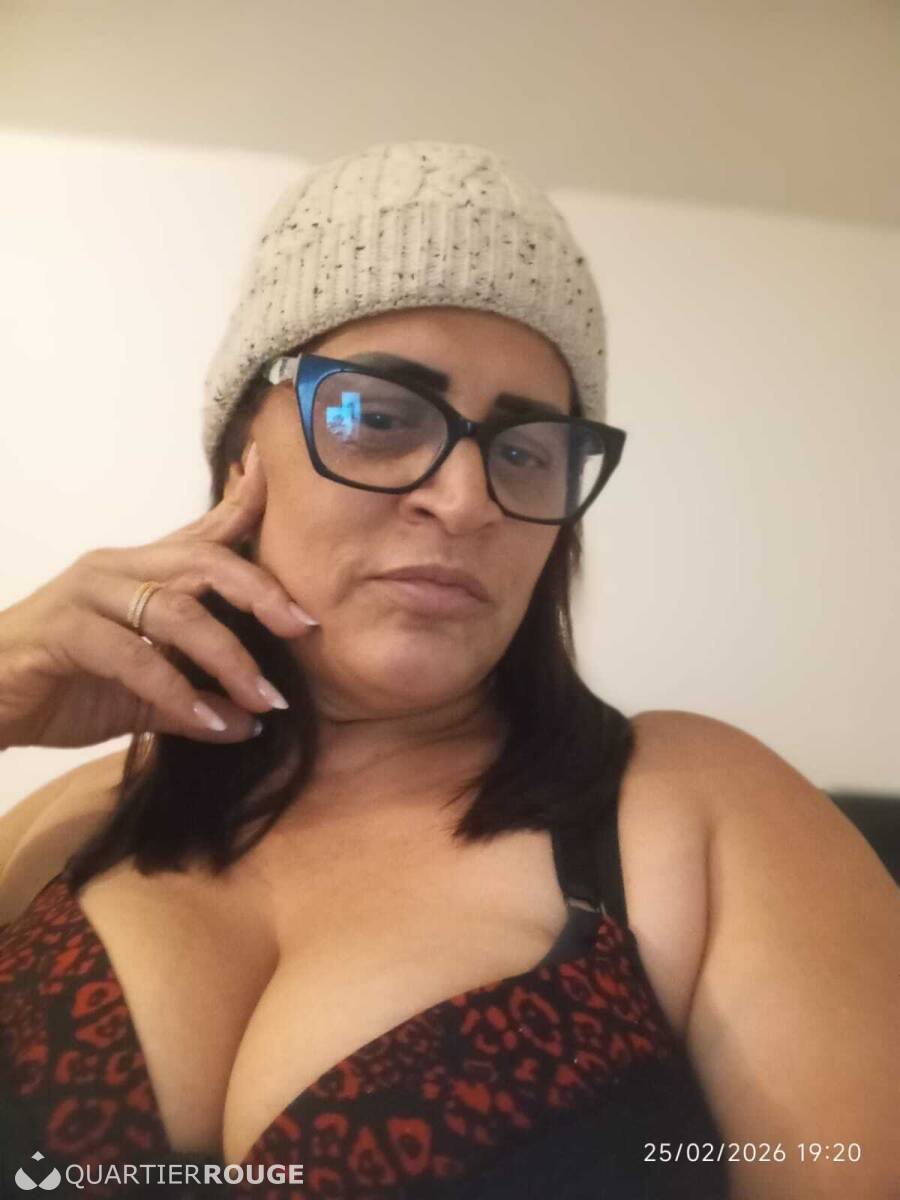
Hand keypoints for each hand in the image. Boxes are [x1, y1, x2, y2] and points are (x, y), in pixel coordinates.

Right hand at [0, 442, 318, 749]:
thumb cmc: (60, 686)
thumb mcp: (140, 693)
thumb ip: (194, 701)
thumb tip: (253, 721)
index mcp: (139, 571)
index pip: (204, 532)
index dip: (245, 503)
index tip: (282, 478)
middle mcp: (117, 569)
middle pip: (205, 560)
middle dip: (262, 592)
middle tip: (305, 627)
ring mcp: (88, 594)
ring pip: (178, 610)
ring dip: (230, 659)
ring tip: (264, 699)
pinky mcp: (64, 631)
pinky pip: (136, 656)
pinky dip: (179, 692)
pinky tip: (209, 720)